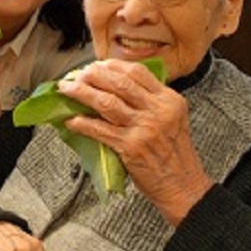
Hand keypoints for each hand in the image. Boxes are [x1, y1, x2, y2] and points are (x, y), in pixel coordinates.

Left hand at [58, 59, 212, 225]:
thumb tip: (117, 87)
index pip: (137, 72)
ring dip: (81, 93)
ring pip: (106, 102)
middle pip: (119, 83)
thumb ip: (152, 101)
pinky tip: (71, 120)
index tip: (98, 65)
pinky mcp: (130, 147)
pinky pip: (99, 129)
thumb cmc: (175, 154)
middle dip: (93, 75)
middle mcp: (158, 111)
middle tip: (78, 74)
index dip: (113, 65)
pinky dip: (82, 123)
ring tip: (68, 89)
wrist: (182, 185)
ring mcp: (144, 128)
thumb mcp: (173, 118)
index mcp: (169, 100)